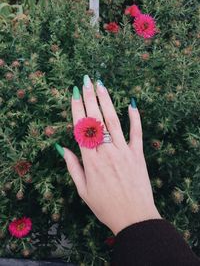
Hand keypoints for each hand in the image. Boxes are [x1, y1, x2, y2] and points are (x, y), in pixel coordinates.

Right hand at [58, 75, 161, 234]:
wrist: (133, 217)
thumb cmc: (105, 206)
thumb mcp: (83, 190)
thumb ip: (72, 167)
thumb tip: (61, 148)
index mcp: (90, 160)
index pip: (81, 128)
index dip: (77, 108)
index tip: (74, 93)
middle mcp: (106, 152)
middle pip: (96, 120)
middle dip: (90, 97)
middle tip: (86, 80)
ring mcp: (124, 151)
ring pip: (114, 121)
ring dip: (107, 101)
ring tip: (101, 85)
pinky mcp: (138, 154)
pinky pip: (137, 133)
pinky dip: (135, 118)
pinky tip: (131, 104)